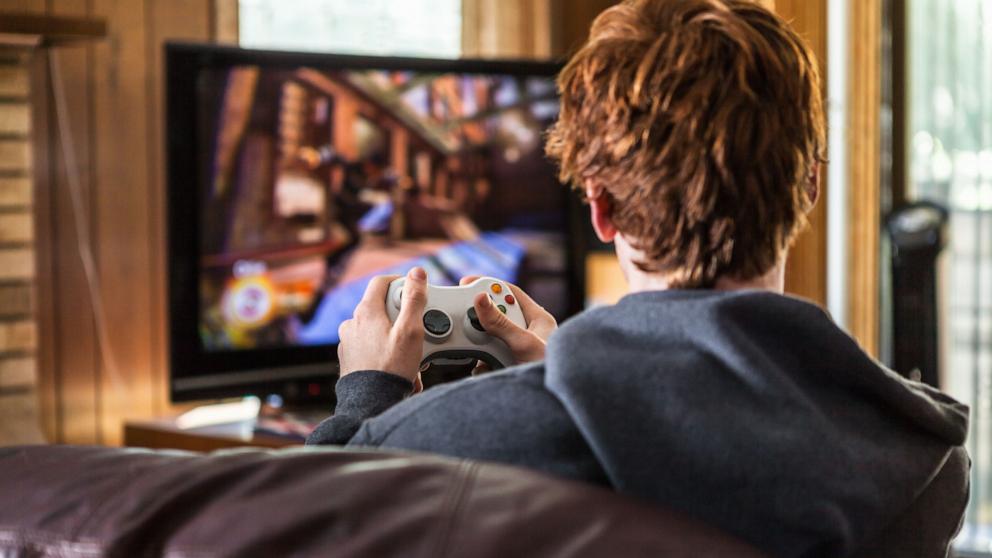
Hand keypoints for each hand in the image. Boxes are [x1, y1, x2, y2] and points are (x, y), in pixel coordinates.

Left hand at [337, 267, 428, 391]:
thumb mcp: (411, 330)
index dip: (400, 281)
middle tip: (418, 329)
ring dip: (394, 335)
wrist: (371, 403)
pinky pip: (369, 346)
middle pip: (380, 306)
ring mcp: (348, 342)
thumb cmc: (391, 368)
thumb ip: (414, 299)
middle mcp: (352, 324)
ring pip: (376, 328)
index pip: (381, 282)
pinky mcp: (349, 359)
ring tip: (411, 354)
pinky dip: (384, 350)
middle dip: (401, 316)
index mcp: (366, 312)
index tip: (414, 290)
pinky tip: (398, 365)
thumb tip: (417, 273)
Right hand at [460, 276, 556, 363]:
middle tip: (471, 325)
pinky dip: (482, 364)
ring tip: (483, 353)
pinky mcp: (506, 365)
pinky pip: (487, 358)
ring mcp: (516, 350)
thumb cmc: (550, 371)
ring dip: (481, 346)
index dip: (490, 286)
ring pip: (489, 339)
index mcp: (538, 319)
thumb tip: (481, 299)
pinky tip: (484, 369)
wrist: (551, 404)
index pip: (511, 293)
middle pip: (495, 316)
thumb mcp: (523, 344)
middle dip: (482, 323)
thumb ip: (500, 323)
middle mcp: (527, 332)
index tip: (468, 283)